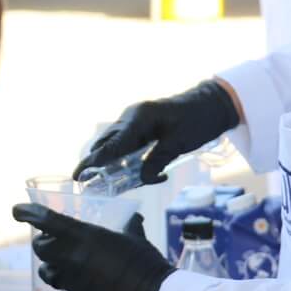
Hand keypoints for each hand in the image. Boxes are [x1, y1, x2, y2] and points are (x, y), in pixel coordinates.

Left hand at [12, 204, 172, 290]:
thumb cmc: (148, 264)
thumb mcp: (136, 238)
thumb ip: (130, 226)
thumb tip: (135, 217)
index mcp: (86, 237)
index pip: (49, 221)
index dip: (29, 214)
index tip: (17, 211)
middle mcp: (74, 257)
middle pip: (42, 250)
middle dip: (44, 246)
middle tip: (51, 246)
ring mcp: (74, 283)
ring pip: (46, 275)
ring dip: (48, 272)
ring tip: (55, 271)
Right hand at [74, 79, 241, 186]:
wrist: (213, 104)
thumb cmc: (198, 119)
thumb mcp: (179, 142)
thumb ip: (158, 159)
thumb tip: (141, 178)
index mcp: (138, 118)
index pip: (111, 144)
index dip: (94, 162)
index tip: (78, 176)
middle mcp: (131, 119)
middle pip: (107, 145)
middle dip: (98, 165)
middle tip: (91, 186)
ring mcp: (136, 123)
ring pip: (116, 147)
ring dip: (115, 166)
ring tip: (114, 186)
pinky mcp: (143, 129)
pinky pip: (129, 148)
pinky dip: (130, 162)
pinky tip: (145, 176)